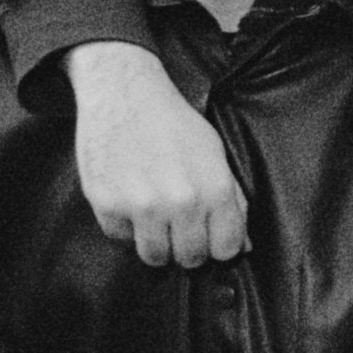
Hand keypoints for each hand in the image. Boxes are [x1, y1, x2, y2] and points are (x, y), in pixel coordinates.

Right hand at [64, 41, 247, 266]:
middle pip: (191, 258)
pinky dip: (126, 226)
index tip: (211, 236)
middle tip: (180, 224)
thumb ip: (233, 201)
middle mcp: (181, 202)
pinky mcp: (108, 205)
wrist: (125, 94)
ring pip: (155, 257)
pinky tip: (130, 198)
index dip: (220, 245)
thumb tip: (245, 245)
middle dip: (188, 246)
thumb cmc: (174, 123)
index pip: (226, 249)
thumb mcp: (215, 154)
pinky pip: (121, 239)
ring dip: (157, 242)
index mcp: (215, 189)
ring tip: (156, 214)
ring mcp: (142, 206)